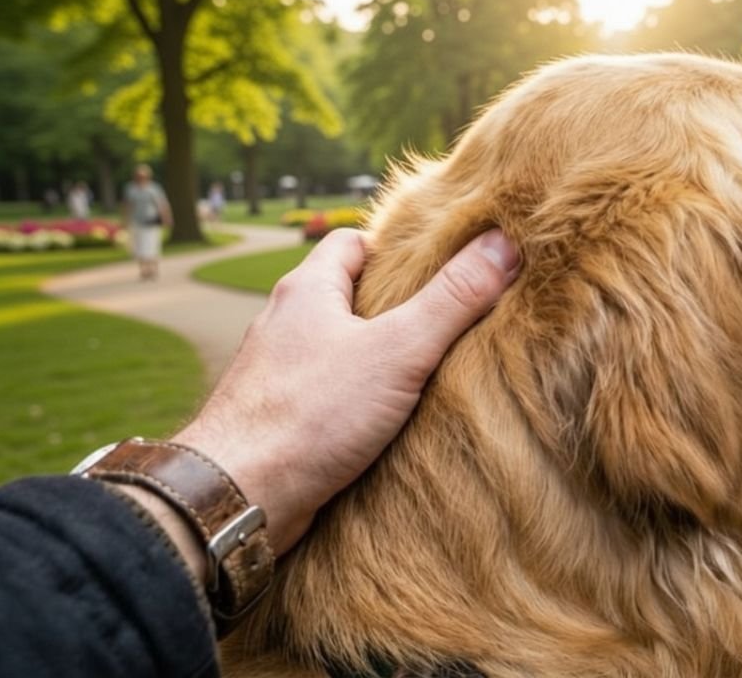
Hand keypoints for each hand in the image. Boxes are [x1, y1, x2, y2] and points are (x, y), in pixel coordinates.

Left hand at [174, 228, 519, 554]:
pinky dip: (360, 402)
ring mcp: (279, 374)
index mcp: (307, 290)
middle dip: (398, 307)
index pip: (354, 242)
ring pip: (339, 350)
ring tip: (431, 374)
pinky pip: (329, 396)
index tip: (443, 265)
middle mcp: (286, 325)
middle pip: (349, 296)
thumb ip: (453, 299)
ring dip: (379, 359)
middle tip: (452, 320)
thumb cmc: (309, 416)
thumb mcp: (398, 350)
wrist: (237, 499)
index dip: (399, 248)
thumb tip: (504, 244)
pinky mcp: (281, 420)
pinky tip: (390, 424)